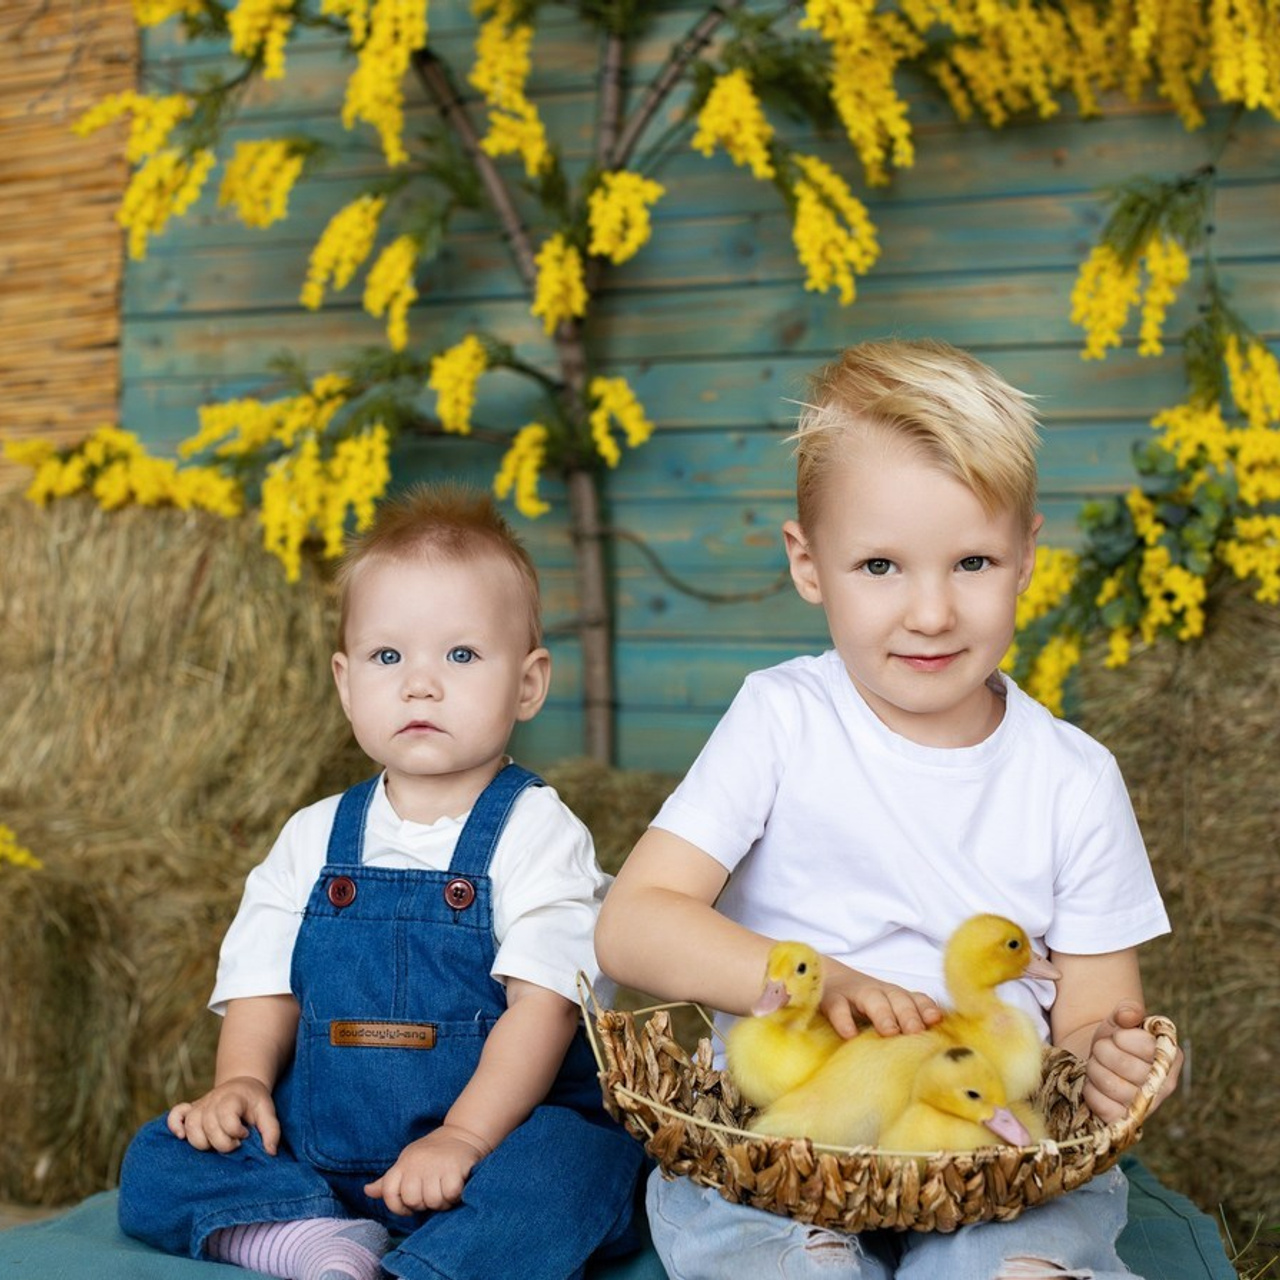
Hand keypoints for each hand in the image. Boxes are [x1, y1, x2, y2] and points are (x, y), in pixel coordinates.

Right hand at [167, 1076, 279, 1153]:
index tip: (246, 1134)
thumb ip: (271, 1130)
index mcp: (232, 1098)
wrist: (242, 1086)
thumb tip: (270, 1152)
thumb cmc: (255, 1102)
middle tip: (235, 1144)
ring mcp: (200, 1105)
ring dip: (202, 1141)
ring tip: (216, 1143)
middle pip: (208, 1126)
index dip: (237, 1132)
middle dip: (222, 1142)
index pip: (226, 1117)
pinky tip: (181, 1137)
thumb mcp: (268, 1111)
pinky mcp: (191, 1111)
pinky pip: (175, 1115)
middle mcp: (213, 1100)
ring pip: (191, 1126)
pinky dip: (175, 1125)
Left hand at [364, 1125, 491, 1214]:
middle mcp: (416, 1163)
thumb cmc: (432, 1154)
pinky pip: (450, 1195)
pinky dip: (454, 1196)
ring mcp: (435, 1165)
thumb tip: (367, 1191)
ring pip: (433, 1201)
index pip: (389, 1193)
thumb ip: (388, 1181)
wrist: (463, 1133)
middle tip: (433, 1192)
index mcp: (403, 1164)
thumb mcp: (408, 1163)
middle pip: (413, 1200)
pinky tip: (456, 1187)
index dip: (398, 1206)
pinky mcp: (454, 1167)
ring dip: (442, 1202)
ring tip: (445, 1190)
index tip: (410, 1205)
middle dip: (424, 1203)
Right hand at [821, 969, 942, 1038]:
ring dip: (883, 1014)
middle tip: (916, 1032)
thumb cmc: (860, 1002)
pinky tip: (849, 1034)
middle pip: (898, 998)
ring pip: (872, 999)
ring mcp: (854, 993)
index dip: (926, 1008)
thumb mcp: (883, 1008)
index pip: (915, 998)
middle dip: (909, 1014)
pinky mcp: (830, 998)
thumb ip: (902, 1023)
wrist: (821, 976)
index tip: (935, 1020)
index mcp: (893, 995)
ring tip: (889, 1032)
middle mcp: (878, 991)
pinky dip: (844, 1020)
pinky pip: (838, 1008)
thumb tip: (929, 1051)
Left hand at [1084, 1001, 1181, 1123]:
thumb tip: (1128, 1016)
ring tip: (1096, 1063)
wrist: (1100, 1061)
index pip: (1148, 1048)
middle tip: (1101, 1048)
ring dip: (1095, 1069)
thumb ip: (1127, 1011)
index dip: (1123, 1037)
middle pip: (1127, 1067)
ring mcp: (1148, 1107)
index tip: (1117, 1034)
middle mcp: (1166, 1085)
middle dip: (1104, 1051)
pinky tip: (1094, 1083)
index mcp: (1171, 1056)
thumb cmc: (1115, 1039)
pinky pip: (1104, 1109)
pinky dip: (1091, 1091)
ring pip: (1112, 1086)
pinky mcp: (1127, 1123)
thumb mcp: (1120, 1019)